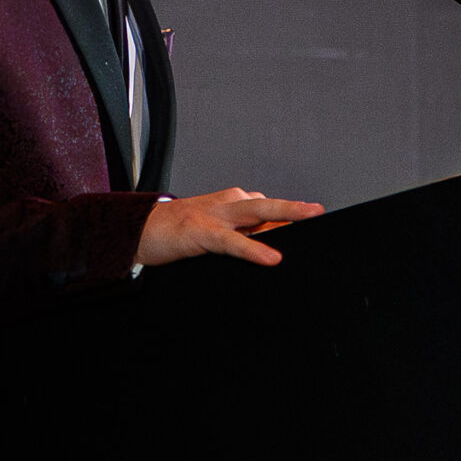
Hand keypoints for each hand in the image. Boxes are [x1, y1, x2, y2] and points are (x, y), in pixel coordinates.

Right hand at [137, 188, 322, 267]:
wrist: (138, 230)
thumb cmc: (179, 233)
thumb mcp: (217, 233)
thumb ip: (243, 236)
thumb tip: (274, 249)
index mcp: (233, 203)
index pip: (270, 208)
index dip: (293, 215)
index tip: (318, 222)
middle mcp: (228, 203)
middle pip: (269, 204)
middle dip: (297, 208)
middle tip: (322, 212)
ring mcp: (215, 215)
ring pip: (256, 211)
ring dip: (285, 213)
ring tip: (309, 218)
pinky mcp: (201, 231)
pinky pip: (232, 240)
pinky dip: (253, 248)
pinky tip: (271, 257)